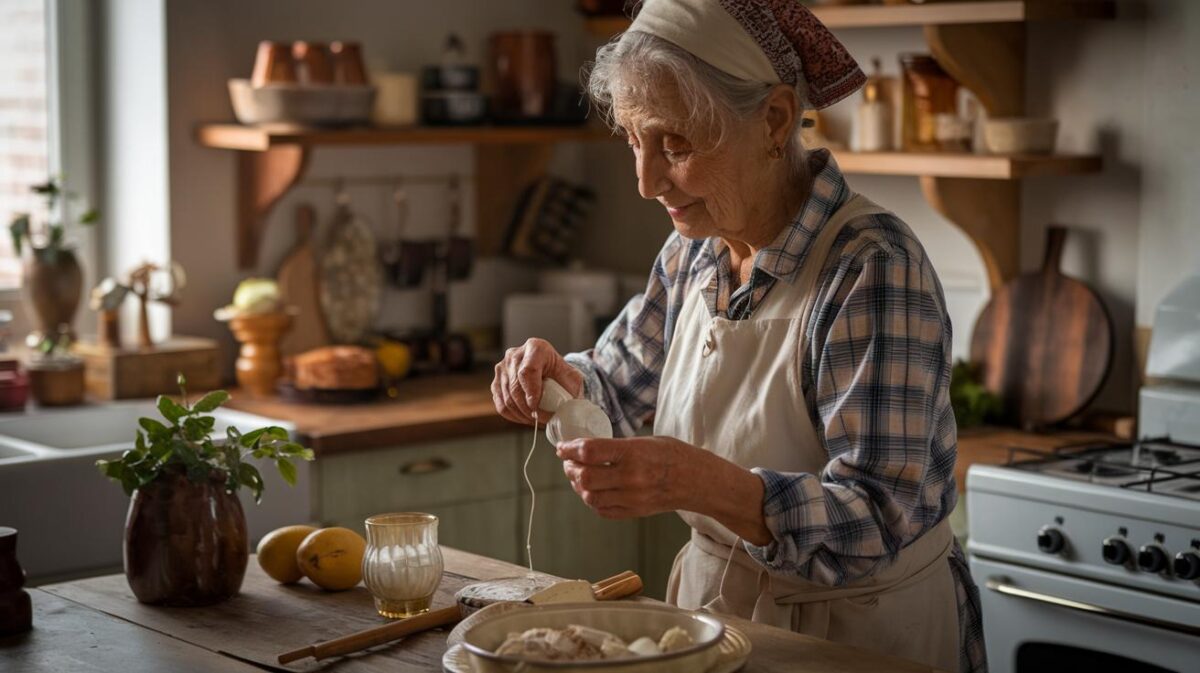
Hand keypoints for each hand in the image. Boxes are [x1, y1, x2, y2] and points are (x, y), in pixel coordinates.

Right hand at [491, 338, 582, 425]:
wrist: (549, 373)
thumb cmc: (561, 375)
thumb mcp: (571, 377)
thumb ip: (570, 389)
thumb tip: (568, 407)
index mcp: (535, 348)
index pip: (528, 370)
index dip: (532, 391)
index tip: (537, 407)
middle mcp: (515, 354)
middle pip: (515, 386)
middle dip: (528, 408)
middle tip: (541, 419)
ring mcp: (502, 368)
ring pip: (507, 398)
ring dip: (522, 414)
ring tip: (535, 420)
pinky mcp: (496, 381)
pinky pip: (500, 404)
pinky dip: (513, 415)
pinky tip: (525, 418)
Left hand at [558, 436, 773, 544]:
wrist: (698, 481)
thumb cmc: (673, 455)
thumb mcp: (645, 440)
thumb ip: (616, 446)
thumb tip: (585, 447)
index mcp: (633, 454)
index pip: (590, 452)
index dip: (569, 449)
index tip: (562, 447)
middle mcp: (631, 478)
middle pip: (584, 477)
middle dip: (570, 468)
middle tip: (568, 461)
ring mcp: (632, 499)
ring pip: (589, 497)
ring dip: (577, 486)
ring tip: (578, 475)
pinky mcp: (633, 512)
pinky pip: (601, 510)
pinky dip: (591, 500)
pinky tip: (592, 490)